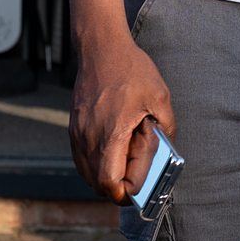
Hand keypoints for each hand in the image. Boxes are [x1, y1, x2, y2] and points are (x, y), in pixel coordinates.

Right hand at [70, 36, 176, 201]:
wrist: (100, 47)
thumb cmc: (130, 69)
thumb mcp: (159, 97)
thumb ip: (166, 128)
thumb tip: (166, 151)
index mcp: (111, 133)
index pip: (109, 182)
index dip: (125, 193)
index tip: (139, 189)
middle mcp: (89, 137)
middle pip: (96, 183)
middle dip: (116, 188)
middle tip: (135, 178)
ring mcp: (78, 132)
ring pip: (86, 172)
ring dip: (104, 176)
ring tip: (124, 164)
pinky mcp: (73, 126)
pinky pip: (80, 157)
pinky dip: (94, 163)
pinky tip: (111, 151)